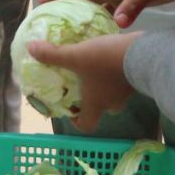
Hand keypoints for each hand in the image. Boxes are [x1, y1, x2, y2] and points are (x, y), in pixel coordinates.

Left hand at [27, 32, 141, 132]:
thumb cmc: (105, 62)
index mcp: (95, 105)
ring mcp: (127, 92)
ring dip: (103, 83)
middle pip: (99, 107)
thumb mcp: (76, 56)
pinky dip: (115, 72)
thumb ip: (53, 54)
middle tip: (82, 81)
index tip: (70, 109)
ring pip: (112, 92)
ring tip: (95, 65)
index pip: (85, 124)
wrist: (144, 53)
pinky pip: (122, 79)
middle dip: (90, 96)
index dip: (76, 120)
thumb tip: (30, 49)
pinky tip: (110, 55)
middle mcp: (112, 103)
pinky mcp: (137, 79)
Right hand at [39, 0, 174, 28]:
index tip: (41, 0)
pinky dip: (98, 16)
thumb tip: (116, 23)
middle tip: (46, 16)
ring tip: (63, 25)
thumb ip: (132, 4)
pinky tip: (92, 30)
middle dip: (63, 0)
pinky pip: (107, 8)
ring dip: (79, 9)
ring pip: (93, 0)